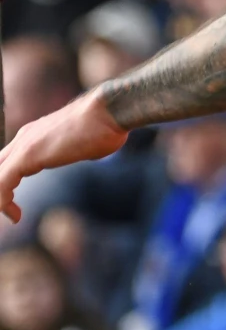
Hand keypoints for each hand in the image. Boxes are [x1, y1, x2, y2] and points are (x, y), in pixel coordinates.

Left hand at [0, 91, 128, 222]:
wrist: (111, 111)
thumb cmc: (108, 125)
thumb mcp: (88, 142)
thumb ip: (81, 148)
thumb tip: (91, 152)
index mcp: (35, 134)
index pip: (7, 162)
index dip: (6, 184)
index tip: (16, 206)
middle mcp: (24, 137)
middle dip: (0, 191)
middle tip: (11, 213)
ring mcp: (23, 145)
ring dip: (1, 200)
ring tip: (13, 218)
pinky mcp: (26, 155)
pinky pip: (1, 183)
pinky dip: (3, 202)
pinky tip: (16, 217)